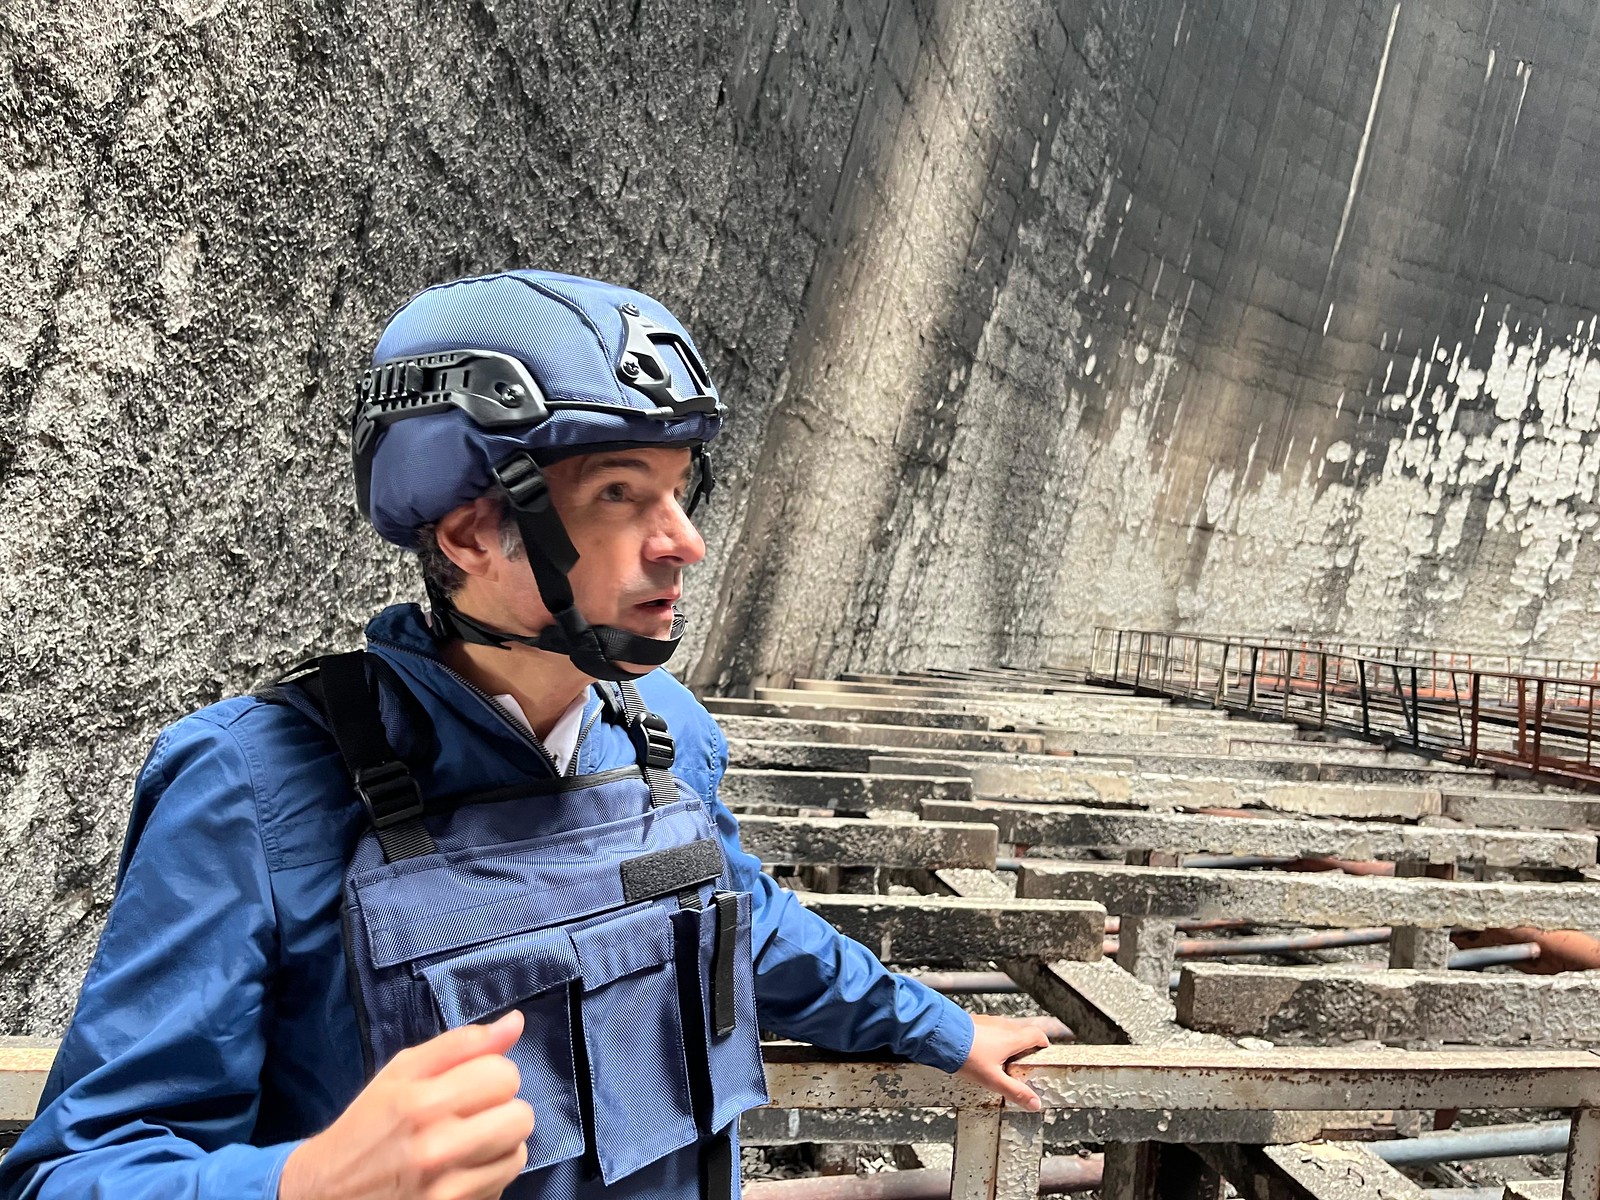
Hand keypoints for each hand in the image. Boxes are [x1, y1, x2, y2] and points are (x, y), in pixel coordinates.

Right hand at [278, 1010, 535, 1199]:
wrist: (329, 1191)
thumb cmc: (369, 1124)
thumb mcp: (402, 1071)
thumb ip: (462, 1045)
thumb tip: (515, 1022)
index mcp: (422, 1102)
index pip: (504, 1075)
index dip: (492, 1074)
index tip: (471, 1083)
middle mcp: (436, 1148)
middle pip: (520, 1116)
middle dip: (502, 1109)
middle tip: (473, 1114)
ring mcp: (446, 1189)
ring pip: (517, 1154)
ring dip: (500, 1145)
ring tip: (469, 1142)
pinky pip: (502, 1185)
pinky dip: (489, 1175)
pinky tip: (462, 1169)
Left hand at [955, 1013, 1048, 1111]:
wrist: (942, 1036)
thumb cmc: (966, 1055)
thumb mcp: (993, 1079)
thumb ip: (1015, 1091)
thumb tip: (1034, 1102)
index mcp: (1012, 1038)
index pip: (1037, 1035)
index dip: (1043, 1043)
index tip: (1043, 1051)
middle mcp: (1003, 1026)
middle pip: (1023, 1032)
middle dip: (1026, 1045)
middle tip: (1024, 1061)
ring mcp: (989, 1021)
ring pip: (1006, 1029)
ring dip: (1009, 1041)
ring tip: (1003, 1059)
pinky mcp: (975, 1020)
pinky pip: (991, 1028)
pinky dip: (994, 1037)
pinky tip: (984, 1051)